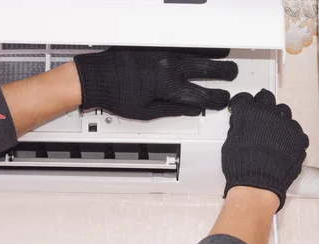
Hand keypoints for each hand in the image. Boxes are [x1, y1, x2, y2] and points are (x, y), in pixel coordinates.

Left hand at [73, 47, 237, 120]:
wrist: (97, 77)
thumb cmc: (115, 95)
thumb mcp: (145, 112)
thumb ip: (172, 110)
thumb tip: (190, 109)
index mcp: (169, 88)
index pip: (202, 95)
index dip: (215, 99)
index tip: (221, 100)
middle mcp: (170, 68)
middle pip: (206, 69)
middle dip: (223, 72)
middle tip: (231, 74)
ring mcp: (163, 54)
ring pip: (196, 54)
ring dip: (213, 56)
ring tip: (224, 57)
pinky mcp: (155, 46)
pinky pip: (181, 46)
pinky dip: (195, 48)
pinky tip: (201, 48)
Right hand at [222, 89, 308, 211]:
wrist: (258, 184)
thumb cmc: (242, 166)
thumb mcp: (230, 143)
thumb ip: (238, 129)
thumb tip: (240, 126)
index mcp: (249, 114)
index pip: (244, 99)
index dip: (241, 103)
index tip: (241, 106)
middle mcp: (270, 115)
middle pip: (266, 98)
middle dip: (260, 104)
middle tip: (256, 114)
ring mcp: (287, 125)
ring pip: (284, 113)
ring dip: (276, 119)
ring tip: (271, 131)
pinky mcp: (299, 138)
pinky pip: (295, 131)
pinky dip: (288, 135)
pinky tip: (282, 144)